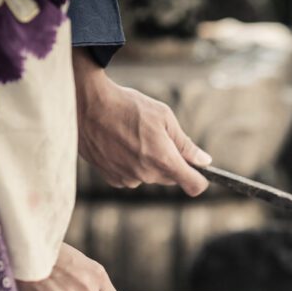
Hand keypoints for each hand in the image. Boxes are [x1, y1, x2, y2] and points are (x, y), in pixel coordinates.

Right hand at [73, 48, 211, 194]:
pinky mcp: (112, 178)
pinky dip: (131, 164)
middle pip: (171, 178)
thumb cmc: (128, 106)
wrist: (87, 105)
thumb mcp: (164, 117)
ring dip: (150, 162)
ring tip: (135, 137)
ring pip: (150, 176)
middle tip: (160, 137)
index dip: (200, 179)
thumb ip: (185, 144)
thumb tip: (204, 161)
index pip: (194, 185)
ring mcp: (128, 178)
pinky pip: (131, 176)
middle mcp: (146, 174)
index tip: (199, 170)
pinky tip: (121, 144)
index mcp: (163, 160)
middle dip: (172, 162)